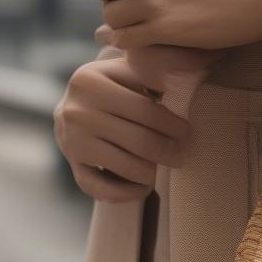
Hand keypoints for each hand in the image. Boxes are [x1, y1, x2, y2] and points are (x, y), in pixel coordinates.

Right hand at [54, 55, 190, 202]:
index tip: (187, 132)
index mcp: (91, 81)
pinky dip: (125, 193)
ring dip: (150, 173)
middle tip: (181, 156)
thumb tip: (190, 72)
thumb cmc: (113, 84)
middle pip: (138, 141)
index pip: (144, 109)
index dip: (172, 124)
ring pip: (124, 166)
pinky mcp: (71, 163)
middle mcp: (77, 111)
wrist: (73, 102)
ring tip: (163, 168)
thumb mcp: (126, 68)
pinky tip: (142, 188)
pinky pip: (100, 187)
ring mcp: (72, 140)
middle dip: (167, 151)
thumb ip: (153, 69)